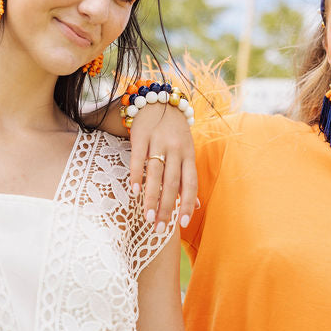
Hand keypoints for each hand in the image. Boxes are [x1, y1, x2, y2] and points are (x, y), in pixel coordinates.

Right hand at [127, 103, 198, 232]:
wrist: (160, 102)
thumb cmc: (175, 134)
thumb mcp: (186, 153)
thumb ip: (188, 179)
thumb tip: (195, 206)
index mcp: (189, 155)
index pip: (190, 183)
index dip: (187, 204)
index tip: (182, 223)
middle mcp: (176, 149)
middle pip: (172, 183)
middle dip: (165, 208)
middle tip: (158, 229)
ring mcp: (158, 142)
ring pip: (155, 174)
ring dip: (151, 198)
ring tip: (146, 217)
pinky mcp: (141, 136)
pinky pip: (138, 159)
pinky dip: (137, 176)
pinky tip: (134, 192)